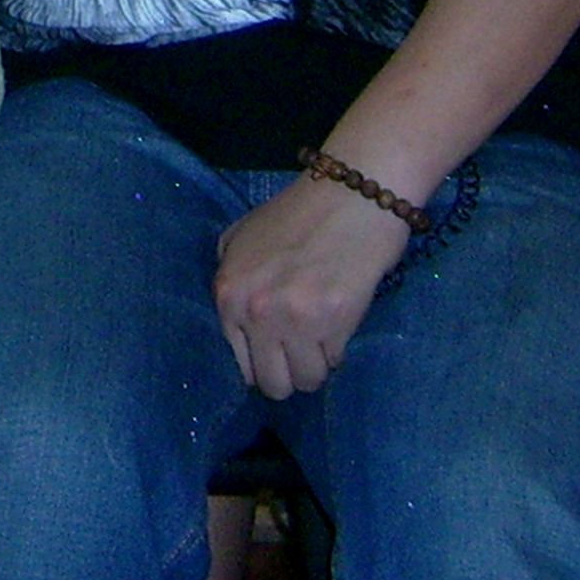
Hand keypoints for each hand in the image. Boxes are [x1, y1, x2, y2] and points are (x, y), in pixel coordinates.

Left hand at [213, 176, 413, 399]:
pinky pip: (334, 362)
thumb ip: (230, 277)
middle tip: (303, 350)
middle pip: (272, 384)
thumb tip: (234, 324)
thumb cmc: (297, 214)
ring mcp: (294, 319)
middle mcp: (255, 311)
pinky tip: (340, 320)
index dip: (262, 364)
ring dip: (317, 364)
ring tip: (323, 334)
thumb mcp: (242, 237)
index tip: (277, 354)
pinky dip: (339, 349)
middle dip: (290, 373)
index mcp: (227, 293)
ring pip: (307, 381)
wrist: (352, 195)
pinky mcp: (334, 321)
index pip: (239, 367)